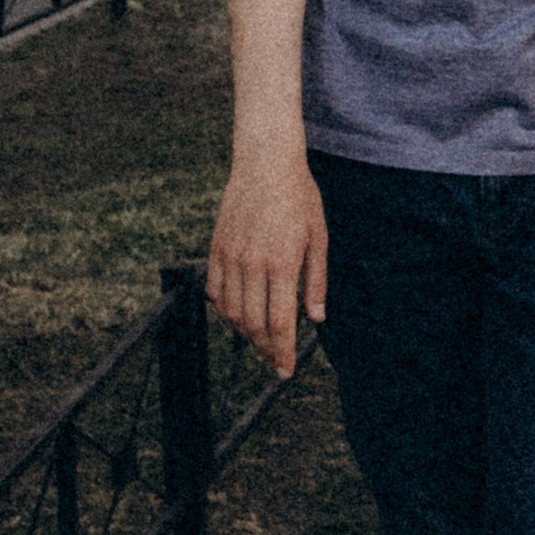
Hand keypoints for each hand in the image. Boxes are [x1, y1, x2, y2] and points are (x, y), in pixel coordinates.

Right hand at [206, 149, 327, 376]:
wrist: (265, 163)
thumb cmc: (298, 197)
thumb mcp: (319, 237)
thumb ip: (316, 281)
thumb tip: (316, 318)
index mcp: (281, 263)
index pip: (279, 323)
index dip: (282, 352)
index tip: (285, 371)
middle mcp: (251, 264)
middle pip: (253, 324)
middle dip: (265, 349)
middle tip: (276, 360)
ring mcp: (230, 257)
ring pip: (232, 313)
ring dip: (246, 333)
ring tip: (261, 339)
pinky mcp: (216, 249)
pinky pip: (215, 292)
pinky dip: (225, 310)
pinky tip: (239, 313)